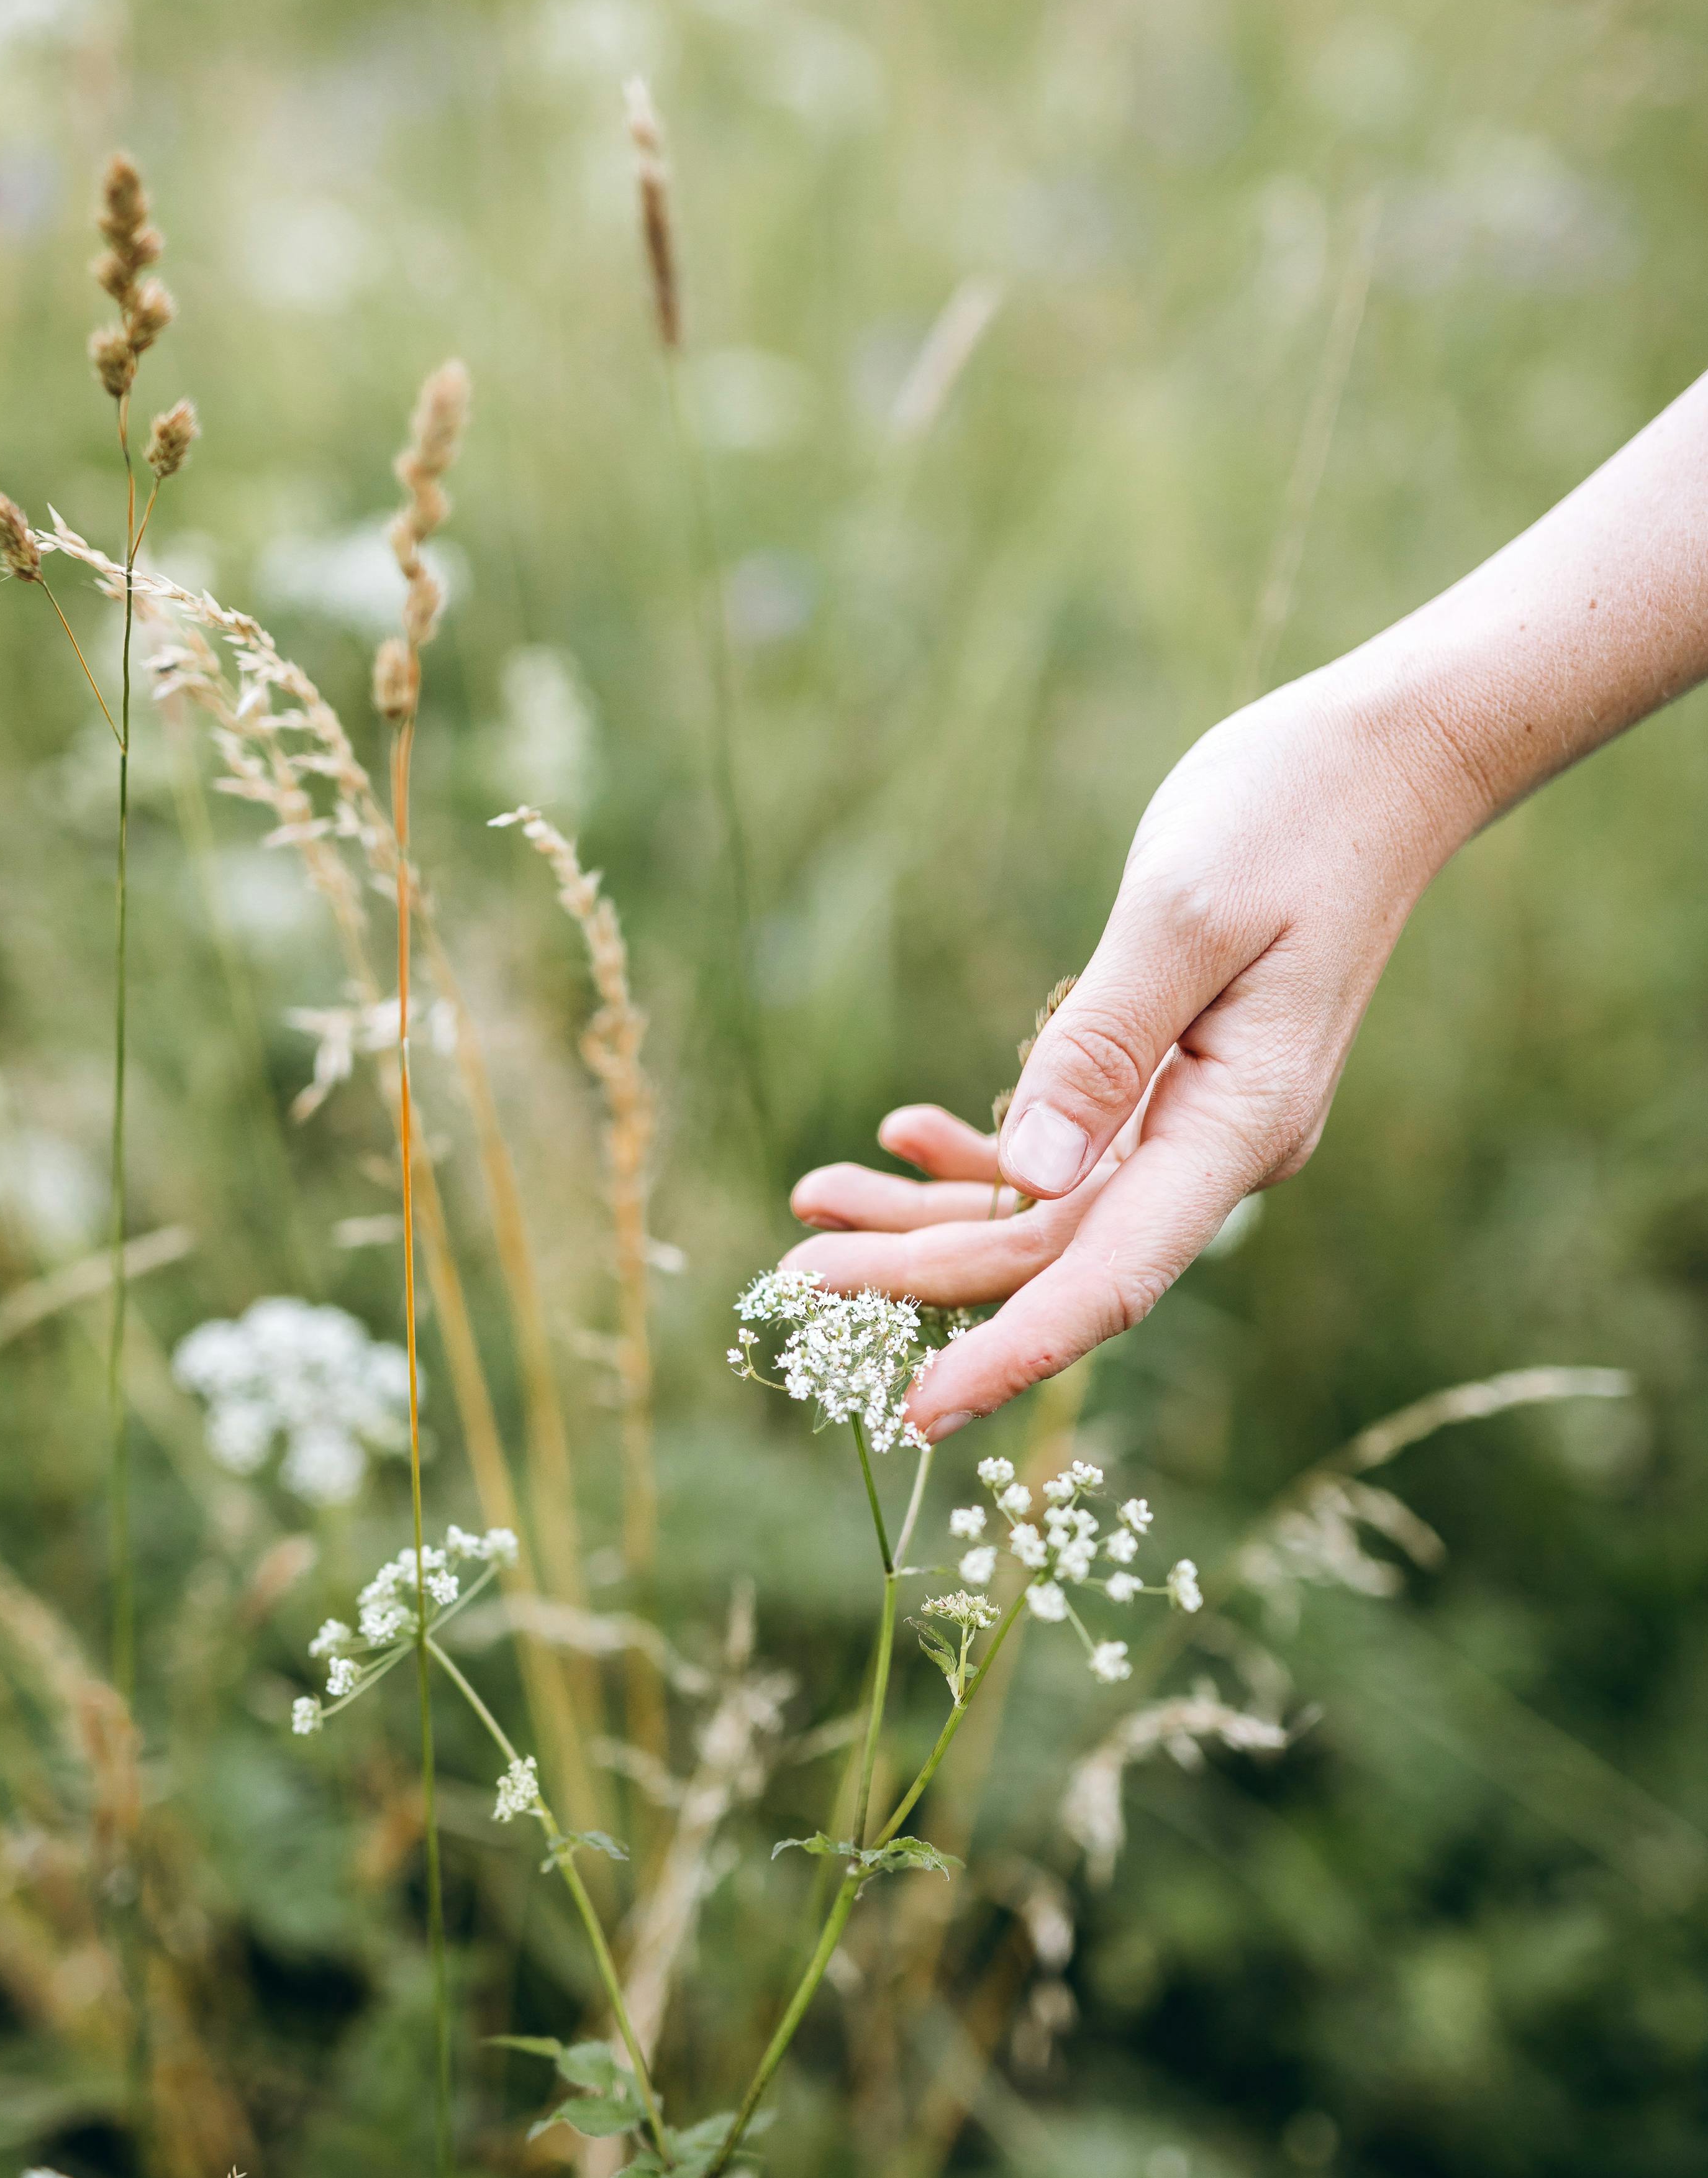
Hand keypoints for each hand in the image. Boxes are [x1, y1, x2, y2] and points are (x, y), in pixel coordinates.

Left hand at [785, 664, 1475, 1437]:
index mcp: (1237, 1127)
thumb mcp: (1182, 916)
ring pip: (1044, 1214)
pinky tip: (901, 1134)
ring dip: (931, 1216)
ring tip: (816, 1203)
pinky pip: (1063, 1158)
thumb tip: (1025, 1174)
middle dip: (924, 1274)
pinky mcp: (1171, 1087)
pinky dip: (979, 1155)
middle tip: (796, 1278)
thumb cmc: (1291, 818)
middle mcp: (1217, 1153)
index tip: (919, 1411)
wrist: (1381, 766)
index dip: (1010, 1350)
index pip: (1110, 1279)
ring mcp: (1193, 1126)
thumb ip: (1101, 1049)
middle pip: (1053, 1255)